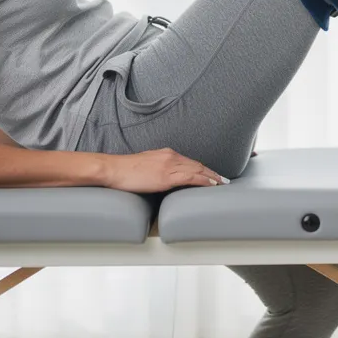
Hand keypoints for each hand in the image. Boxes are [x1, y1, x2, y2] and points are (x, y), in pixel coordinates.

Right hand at [101, 148, 228, 192]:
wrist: (113, 169)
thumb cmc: (125, 170)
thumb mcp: (146, 165)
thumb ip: (159, 168)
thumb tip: (165, 177)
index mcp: (166, 153)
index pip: (190, 161)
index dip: (203, 168)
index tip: (212, 173)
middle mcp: (170, 156)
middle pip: (197, 164)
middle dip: (212, 172)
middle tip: (224, 179)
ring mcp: (169, 165)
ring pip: (197, 169)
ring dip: (212, 176)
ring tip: (222, 183)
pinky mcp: (166, 176)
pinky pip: (191, 177)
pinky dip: (204, 180)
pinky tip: (212, 184)